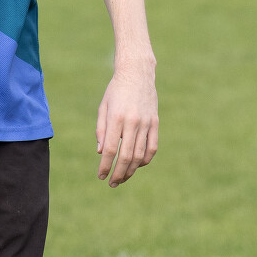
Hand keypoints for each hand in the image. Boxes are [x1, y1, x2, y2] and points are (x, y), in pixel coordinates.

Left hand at [96, 67, 157, 185]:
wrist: (137, 73)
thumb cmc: (116, 91)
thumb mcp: (103, 107)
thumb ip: (101, 130)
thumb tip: (101, 153)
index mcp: (117, 118)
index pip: (111, 149)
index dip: (105, 166)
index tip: (101, 176)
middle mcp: (132, 122)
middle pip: (126, 156)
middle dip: (118, 173)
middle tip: (112, 183)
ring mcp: (146, 123)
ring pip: (140, 155)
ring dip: (131, 170)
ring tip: (123, 178)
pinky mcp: (155, 123)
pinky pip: (152, 147)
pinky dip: (145, 160)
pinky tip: (137, 165)